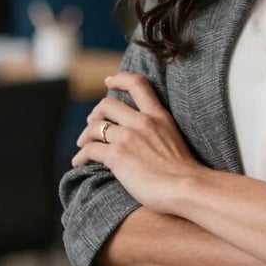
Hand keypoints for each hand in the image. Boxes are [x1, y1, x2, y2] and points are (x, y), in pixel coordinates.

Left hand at [72, 72, 205, 213]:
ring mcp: (129, 137)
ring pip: (95, 127)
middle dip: (95, 113)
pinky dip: (80, 156)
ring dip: (85, 136)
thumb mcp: (173, 137)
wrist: (186, 187)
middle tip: (93, 124)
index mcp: (158, 115)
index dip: (120, 79)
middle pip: (107, 104)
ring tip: (83, 145)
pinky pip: (90, 150)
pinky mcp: (118, 156)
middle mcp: (142, 121)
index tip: (109, 82)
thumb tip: (143, 138)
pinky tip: (79, 163)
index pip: (137, 84)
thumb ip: (157, 130)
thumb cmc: (183, 171)